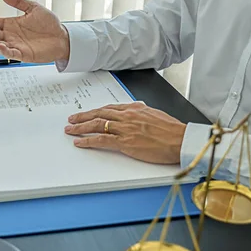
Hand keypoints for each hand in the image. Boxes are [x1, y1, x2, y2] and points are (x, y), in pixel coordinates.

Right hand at [0, 0, 69, 62]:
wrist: (62, 37)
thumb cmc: (49, 24)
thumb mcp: (33, 8)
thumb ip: (18, 1)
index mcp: (10, 24)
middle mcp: (10, 36)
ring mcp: (16, 46)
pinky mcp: (23, 54)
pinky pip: (11, 55)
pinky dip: (5, 51)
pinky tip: (2, 45)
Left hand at [64, 103, 186, 163]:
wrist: (180, 140)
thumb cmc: (172, 131)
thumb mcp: (155, 114)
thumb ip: (142, 112)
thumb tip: (136, 109)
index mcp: (134, 109)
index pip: (109, 108)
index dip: (95, 111)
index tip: (87, 113)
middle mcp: (127, 116)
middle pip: (99, 114)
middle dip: (83, 117)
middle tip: (71, 119)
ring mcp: (124, 129)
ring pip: (96, 125)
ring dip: (80, 127)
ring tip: (70, 130)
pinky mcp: (124, 142)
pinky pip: (101, 140)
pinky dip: (88, 140)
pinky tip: (79, 142)